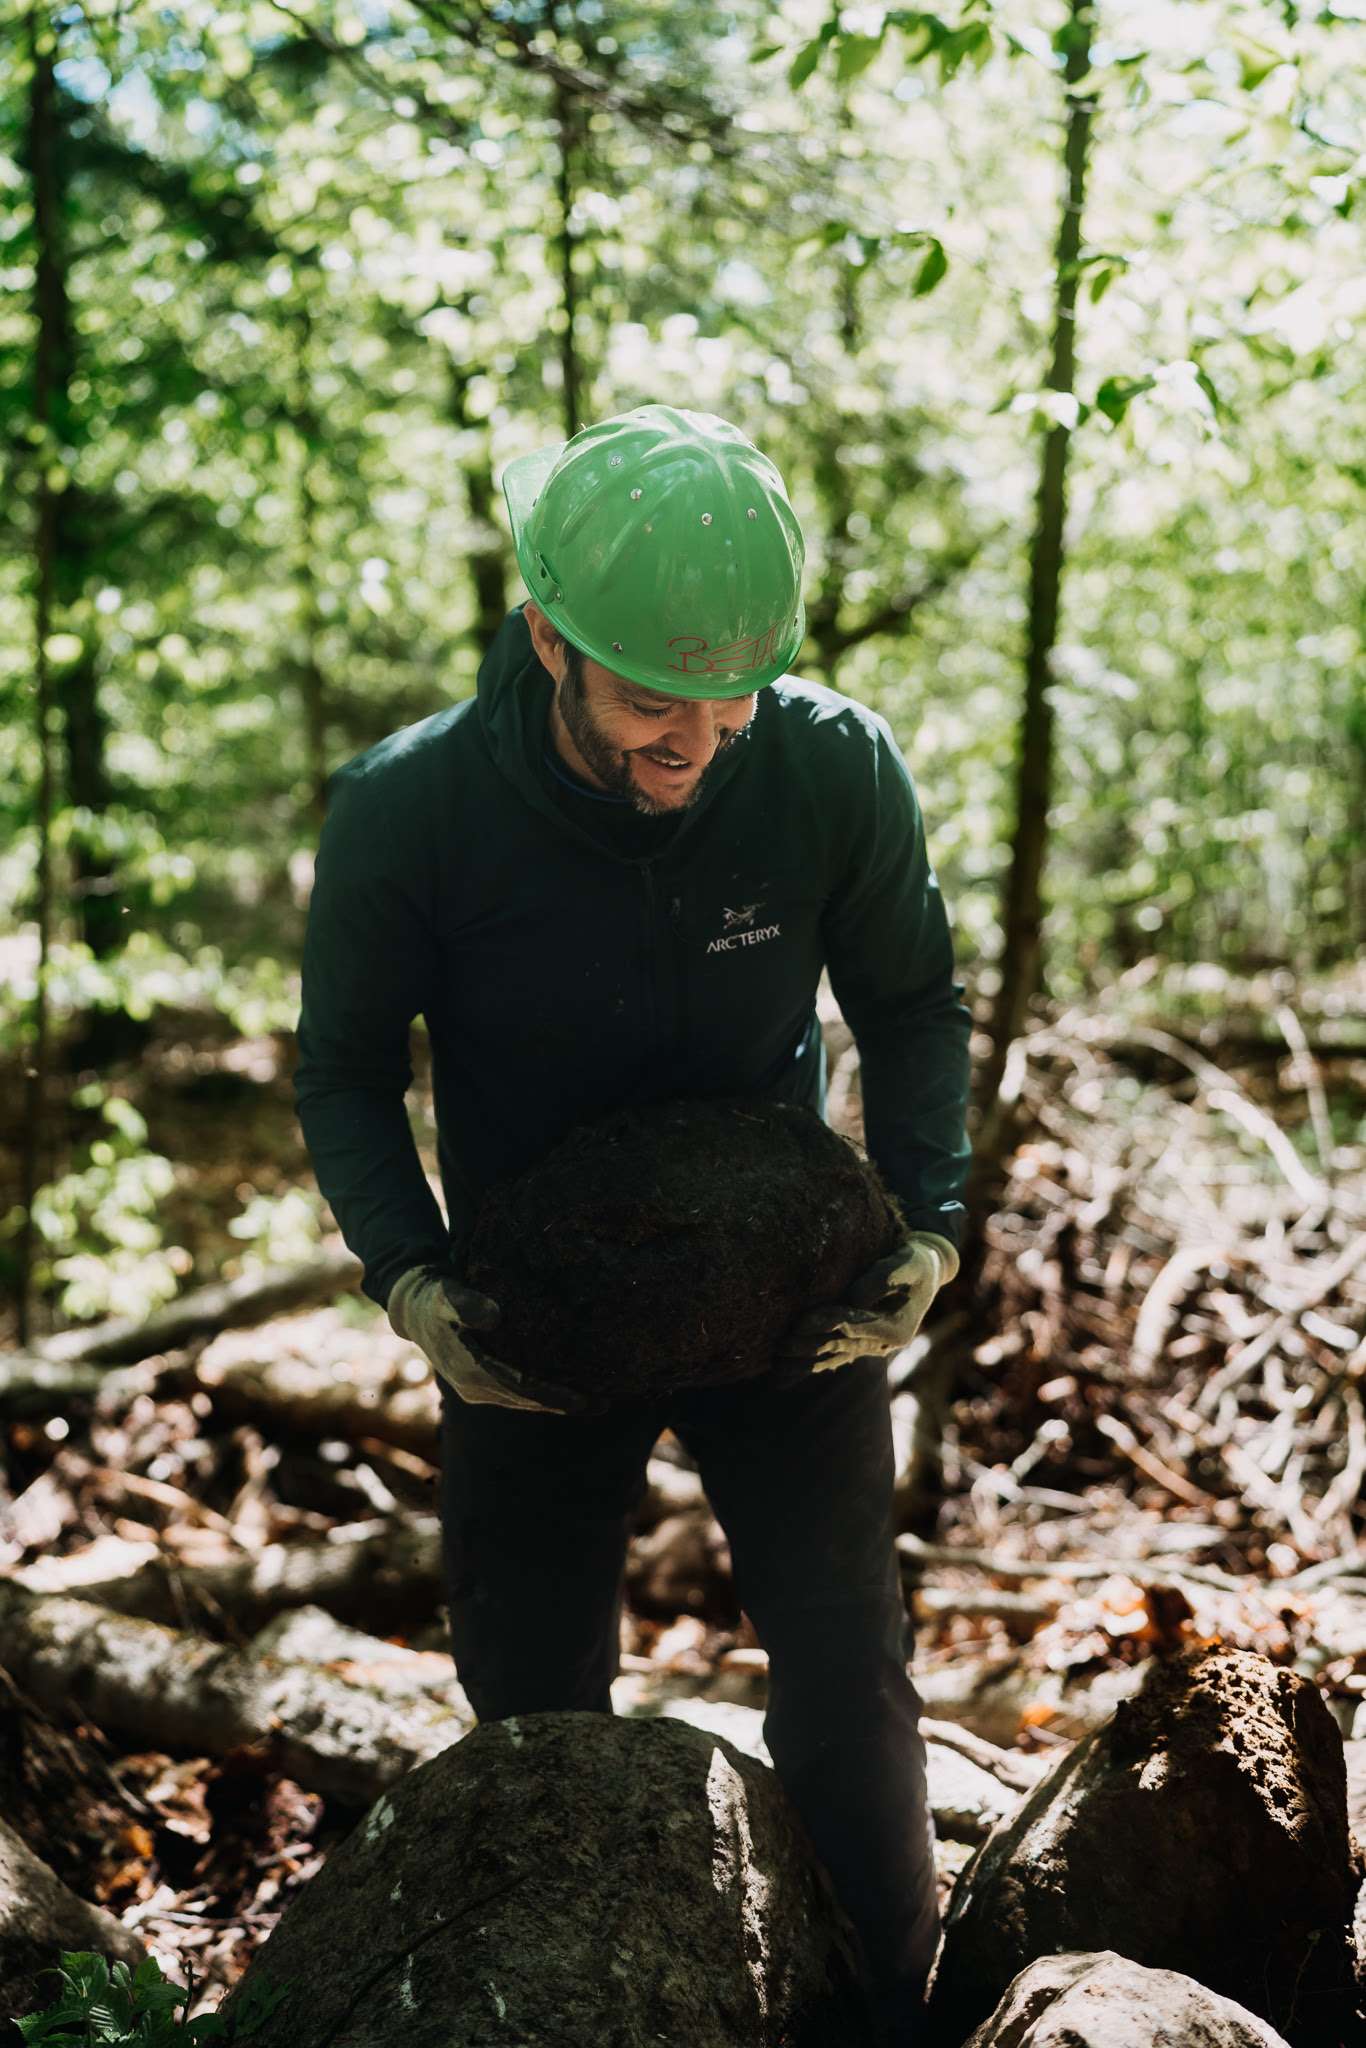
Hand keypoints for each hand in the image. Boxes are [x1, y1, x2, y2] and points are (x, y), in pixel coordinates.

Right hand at [387, 1264, 590, 1413]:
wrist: (414, 1307)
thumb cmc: (434, 1298)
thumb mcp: (446, 1295)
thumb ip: (467, 1303)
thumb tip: (494, 1316)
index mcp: (470, 1371)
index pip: (521, 1389)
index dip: (553, 1396)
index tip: (583, 1401)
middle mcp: (475, 1387)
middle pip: (528, 1401)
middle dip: (564, 1404)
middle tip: (604, 1405)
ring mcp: (478, 1388)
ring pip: (524, 1399)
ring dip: (556, 1401)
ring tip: (595, 1402)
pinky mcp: (481, 1381)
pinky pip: (517, 1391)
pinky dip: (542, 1393)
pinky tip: (565, 1388)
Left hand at [772, 1232, 959, 1381]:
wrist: (924, 1274)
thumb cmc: (915, 1264)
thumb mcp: (907, 1263)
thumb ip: (883, 1278)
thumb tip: (853, 1297)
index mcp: (896, 1328)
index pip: (854, 1325)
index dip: (825, 1322)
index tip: (800, 1322)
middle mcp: (883, 1344)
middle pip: (839, 1345)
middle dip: (808, 1346)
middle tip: (779, 1346)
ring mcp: (871, 1348)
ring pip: (833, 1357)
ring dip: (804, 1363)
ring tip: (776, 1366)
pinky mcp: (861, 1346)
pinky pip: (833, 1359)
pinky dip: (810, 1366)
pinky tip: (786, 1376)